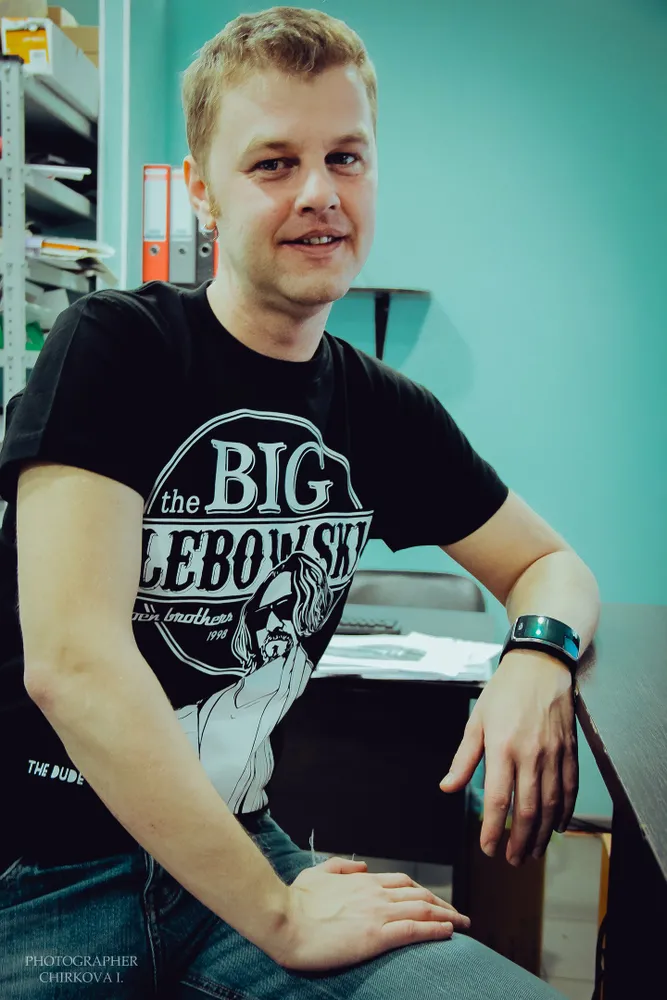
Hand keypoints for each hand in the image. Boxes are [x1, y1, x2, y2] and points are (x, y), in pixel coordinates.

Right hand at [272, 856, 469, 970]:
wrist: (283, 920)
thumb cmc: (295, 900)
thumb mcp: (316, 874)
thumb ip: (340, 868)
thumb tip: (362, 866)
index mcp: (362, 882)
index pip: (403, 883)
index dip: (423, 891)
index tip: (436, 900)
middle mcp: (375, 894)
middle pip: (419, 894)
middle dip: (443, 903)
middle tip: (459, 915)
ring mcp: (377, 913)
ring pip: (423, 910)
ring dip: (448, 916)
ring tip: (464, 924)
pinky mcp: (376, 936)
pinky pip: (414, 930)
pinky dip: (435, 930)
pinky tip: (449, 933)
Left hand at [439, 649, 577, 864]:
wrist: (540, 665)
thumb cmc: (503, 691)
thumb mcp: (476, 720)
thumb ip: (464, 758)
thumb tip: (447, 787)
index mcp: (502, 747)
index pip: (499, 800)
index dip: (494, 830)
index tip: (488, 848)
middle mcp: (530, 754)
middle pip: (527, 810)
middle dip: (519, 841)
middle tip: (512, 860)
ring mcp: (553, 754)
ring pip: (550, 805)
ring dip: (541, 834)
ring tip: (532, 852)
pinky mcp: (569, 751)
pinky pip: (569, 789)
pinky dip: (565, 813)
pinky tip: (556, 828)